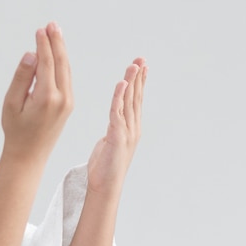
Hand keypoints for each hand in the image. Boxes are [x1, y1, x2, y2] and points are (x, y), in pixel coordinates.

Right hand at [1, 22, 73, 161]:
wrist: (29, 155)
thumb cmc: (16, 130)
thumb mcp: (12, 103)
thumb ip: (22, 77)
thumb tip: (31, 55)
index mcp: (47, 97)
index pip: (47, 63)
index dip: (43, 44)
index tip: (40, 30)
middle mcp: (62, 98)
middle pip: (61, 62)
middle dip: (56, 42)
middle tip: (52, 25)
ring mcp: (68, 102)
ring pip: (66, 69)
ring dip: (61, 50)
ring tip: (54, 34)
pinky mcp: (69, 105)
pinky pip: (67, 78)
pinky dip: (62, 63)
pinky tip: (57, 54)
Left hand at [87, 58, 147, 195]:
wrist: (105, 187)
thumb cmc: (105, 167)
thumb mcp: (110, 142)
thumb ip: (115, 129)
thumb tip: (114, 121)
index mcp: (130, 128)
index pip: (135, 100)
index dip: (139, 83)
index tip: (141, 66)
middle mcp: (132, 128)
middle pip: (136, 97)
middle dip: (139, 77)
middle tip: (141, 59)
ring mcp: (127, 132)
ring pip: (129, 102)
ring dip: (132, 82)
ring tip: (134, 65)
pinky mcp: (117, 137)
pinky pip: (117, 113)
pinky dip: (119, 98)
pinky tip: (121, 84)